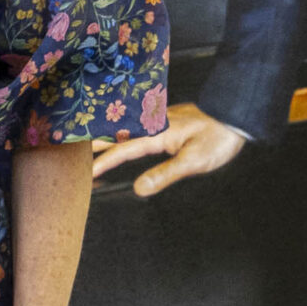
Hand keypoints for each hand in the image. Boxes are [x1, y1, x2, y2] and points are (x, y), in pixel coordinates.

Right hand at [90, 101, 246, 197]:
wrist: (236, 116)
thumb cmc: (218, 139)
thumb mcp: (193, 162)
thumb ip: (164, 174)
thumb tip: (138, 189)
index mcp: (157, 134)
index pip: (123, 149)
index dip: (103, 162)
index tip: (85, 172)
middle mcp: (154, 124)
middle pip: (119, 134)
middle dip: (95, 141)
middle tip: (70, 148)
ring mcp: (161, 121)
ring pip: (127, 129)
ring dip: (108, 136)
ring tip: (88, 143)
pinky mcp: (168, 121)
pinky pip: (138, 127)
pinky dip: (124, 133)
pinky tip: (122, 135)